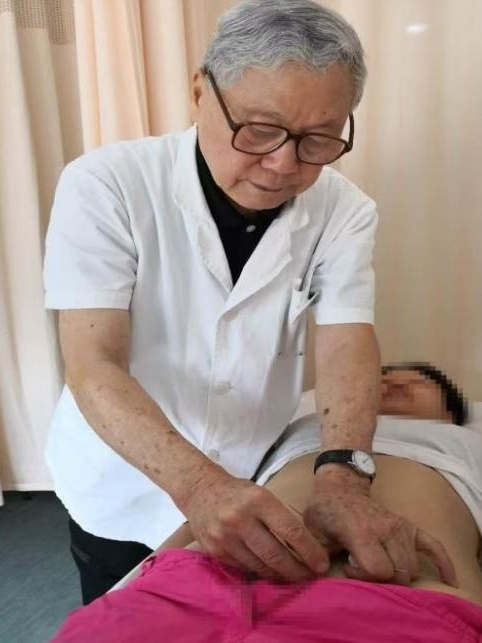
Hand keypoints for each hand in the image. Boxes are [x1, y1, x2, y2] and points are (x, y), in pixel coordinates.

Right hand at [182, 469, 328, 581]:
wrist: (199, 490)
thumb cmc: (237, 492)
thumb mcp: (261, 494)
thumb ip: (278, 517)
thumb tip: (305, 546)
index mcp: (257, 500)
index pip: (290, 530)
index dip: (309, 551)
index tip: (322, 563)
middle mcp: (240, 519)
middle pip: (276, 555)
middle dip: (298, 570)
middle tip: (311, 576)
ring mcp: (225, 537)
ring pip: (260, 567)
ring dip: (280, 576)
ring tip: (294, 577)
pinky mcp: (215, 551)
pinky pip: (244, 569)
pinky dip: (260, 572)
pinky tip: (270, 573)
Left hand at [303, 468, 457, 586]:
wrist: (342, 484)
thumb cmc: (326, 508)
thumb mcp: (314, 529)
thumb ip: (316, 552)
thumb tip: (316, 570)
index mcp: (362, 532)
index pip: (378, 570)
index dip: (364, 577)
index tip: (348, 566)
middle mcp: (385, 529)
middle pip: (399, 572)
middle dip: (383, 578)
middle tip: (364, 566)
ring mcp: (400, 527)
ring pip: (412, 566)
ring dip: (399, 573)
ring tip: (378, 562)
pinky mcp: (409, 525)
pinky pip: (433, 545)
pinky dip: (442, 562)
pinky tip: (448, 579)